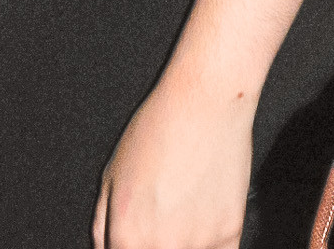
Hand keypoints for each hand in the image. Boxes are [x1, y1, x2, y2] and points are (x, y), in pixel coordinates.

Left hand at [92, 66, 253, 248]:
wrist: (205, 100)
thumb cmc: (159, 128)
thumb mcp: (111, 175)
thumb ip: (103, 227)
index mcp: (127, 238)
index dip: (133, 245)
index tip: (142, 237)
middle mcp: (162, 247)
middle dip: (160, 242)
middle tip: (166, 216)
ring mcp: (198, 243)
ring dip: (186, 241)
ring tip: (186, 208)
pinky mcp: (230, 232)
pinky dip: (212, 239)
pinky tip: (206, 212)